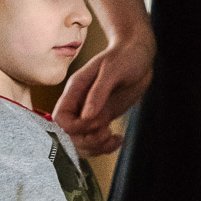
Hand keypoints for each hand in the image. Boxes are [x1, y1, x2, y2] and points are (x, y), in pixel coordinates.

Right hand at [52, 35, 155, 156]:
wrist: (139, 53)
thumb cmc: (126, 55)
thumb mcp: (113, 70)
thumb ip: (98, 92)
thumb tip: (87, 116)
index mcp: (75, 90)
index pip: (60, 119)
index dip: (76, 128)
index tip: (97, 124)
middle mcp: (79, 103)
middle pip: (69, 135)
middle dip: (87, 141)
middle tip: (107, 133)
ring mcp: (91, 112)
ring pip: (82, 141)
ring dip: (96, 147)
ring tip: (114, 138)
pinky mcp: (103, 117)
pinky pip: (96, 139)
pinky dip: (106, 146)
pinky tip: (119, 139)